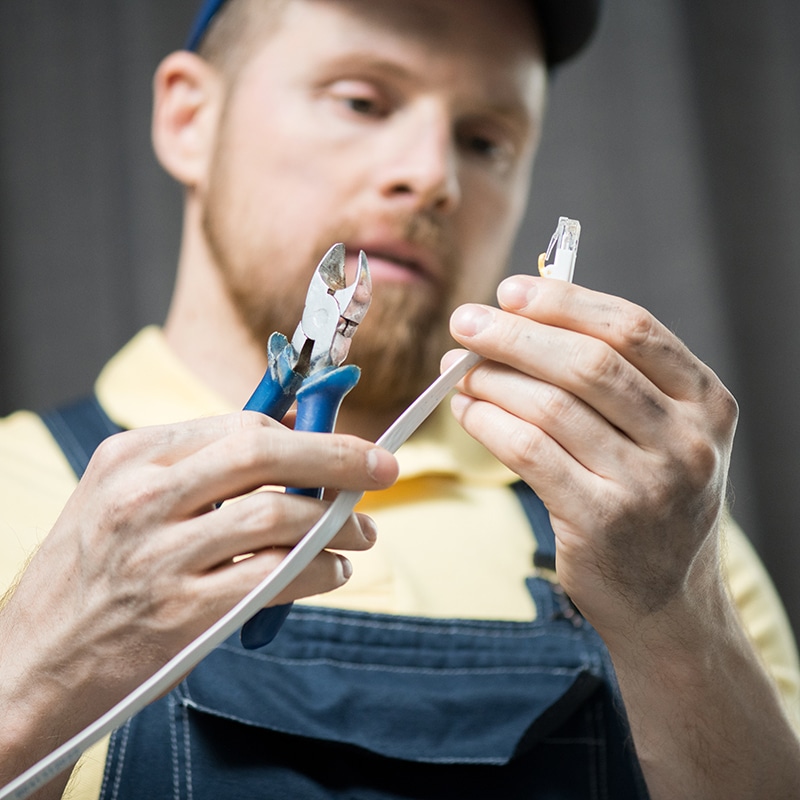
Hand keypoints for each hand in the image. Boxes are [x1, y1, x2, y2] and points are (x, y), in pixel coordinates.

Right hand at [0, 411, 396, 783]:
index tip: (347, 445)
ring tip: (358, 534)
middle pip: (263, 453)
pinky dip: (318, 569)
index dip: (308, 432)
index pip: (241, 426)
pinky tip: (331, 571)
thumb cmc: (92, 576)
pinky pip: (274, 577)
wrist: (32, 664)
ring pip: (277, 515)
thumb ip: (201, 468)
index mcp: (132, 457)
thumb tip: (291, 435)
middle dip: (338, 457)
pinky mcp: (180, 613)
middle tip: (383, 469)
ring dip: (335, 523)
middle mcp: (142, 497)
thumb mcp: (124, 499)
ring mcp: (159, 555)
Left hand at [446, 274, 737, 638]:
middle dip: (513, 335)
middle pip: (587, 363)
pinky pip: (529, 452)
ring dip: (491, 380)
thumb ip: (612, 379)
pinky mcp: (602, 521)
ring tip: (457, 371)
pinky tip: (467, 411)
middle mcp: (687, 441)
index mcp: (705, 403)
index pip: (631, 328)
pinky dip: (488, 422)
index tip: (509, 291)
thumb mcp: (661, 435)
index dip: (563, 301)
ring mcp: (648, 485)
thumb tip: (519, 321)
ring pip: (550, 406)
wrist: (667, 600)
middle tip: (464, 321)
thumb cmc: (651, 501)